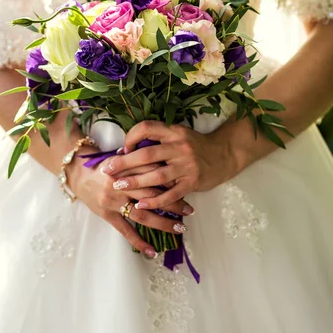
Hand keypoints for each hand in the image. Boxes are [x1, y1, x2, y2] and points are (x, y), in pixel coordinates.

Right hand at [67, 154, 193, 257]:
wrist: (78, 174)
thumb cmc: (105, 165)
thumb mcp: (122, 157)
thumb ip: (141, 160)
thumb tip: (167, 164)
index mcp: (125, 167)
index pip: (152, 173)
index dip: (170, 180)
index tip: (186, 186)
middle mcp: (119, 184)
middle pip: (151, 194)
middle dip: (173, 202)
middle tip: (189, 210)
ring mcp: (113, 201)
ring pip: (142, 214)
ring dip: (163, 222)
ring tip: (180, 228)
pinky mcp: (107, 215)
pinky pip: (125, 230)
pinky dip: (138, 242)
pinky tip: (152, 251)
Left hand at [100, 121, 240, 209]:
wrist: (225, 154)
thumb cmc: (196, 146)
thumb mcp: (179, 135)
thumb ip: (159, 140)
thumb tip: (129, 150)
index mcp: (174, 132)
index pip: (147, 128)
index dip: (132, 137)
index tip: (122, 148)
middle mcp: (180, 147)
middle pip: (147, 154)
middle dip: (124, 163)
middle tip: (107, 170)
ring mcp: (187, 165)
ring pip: (156, 175)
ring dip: (135, 182)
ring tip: (119, 186)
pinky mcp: (193, 182)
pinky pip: (171, 194)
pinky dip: (155, 201)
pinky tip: (142, 205)